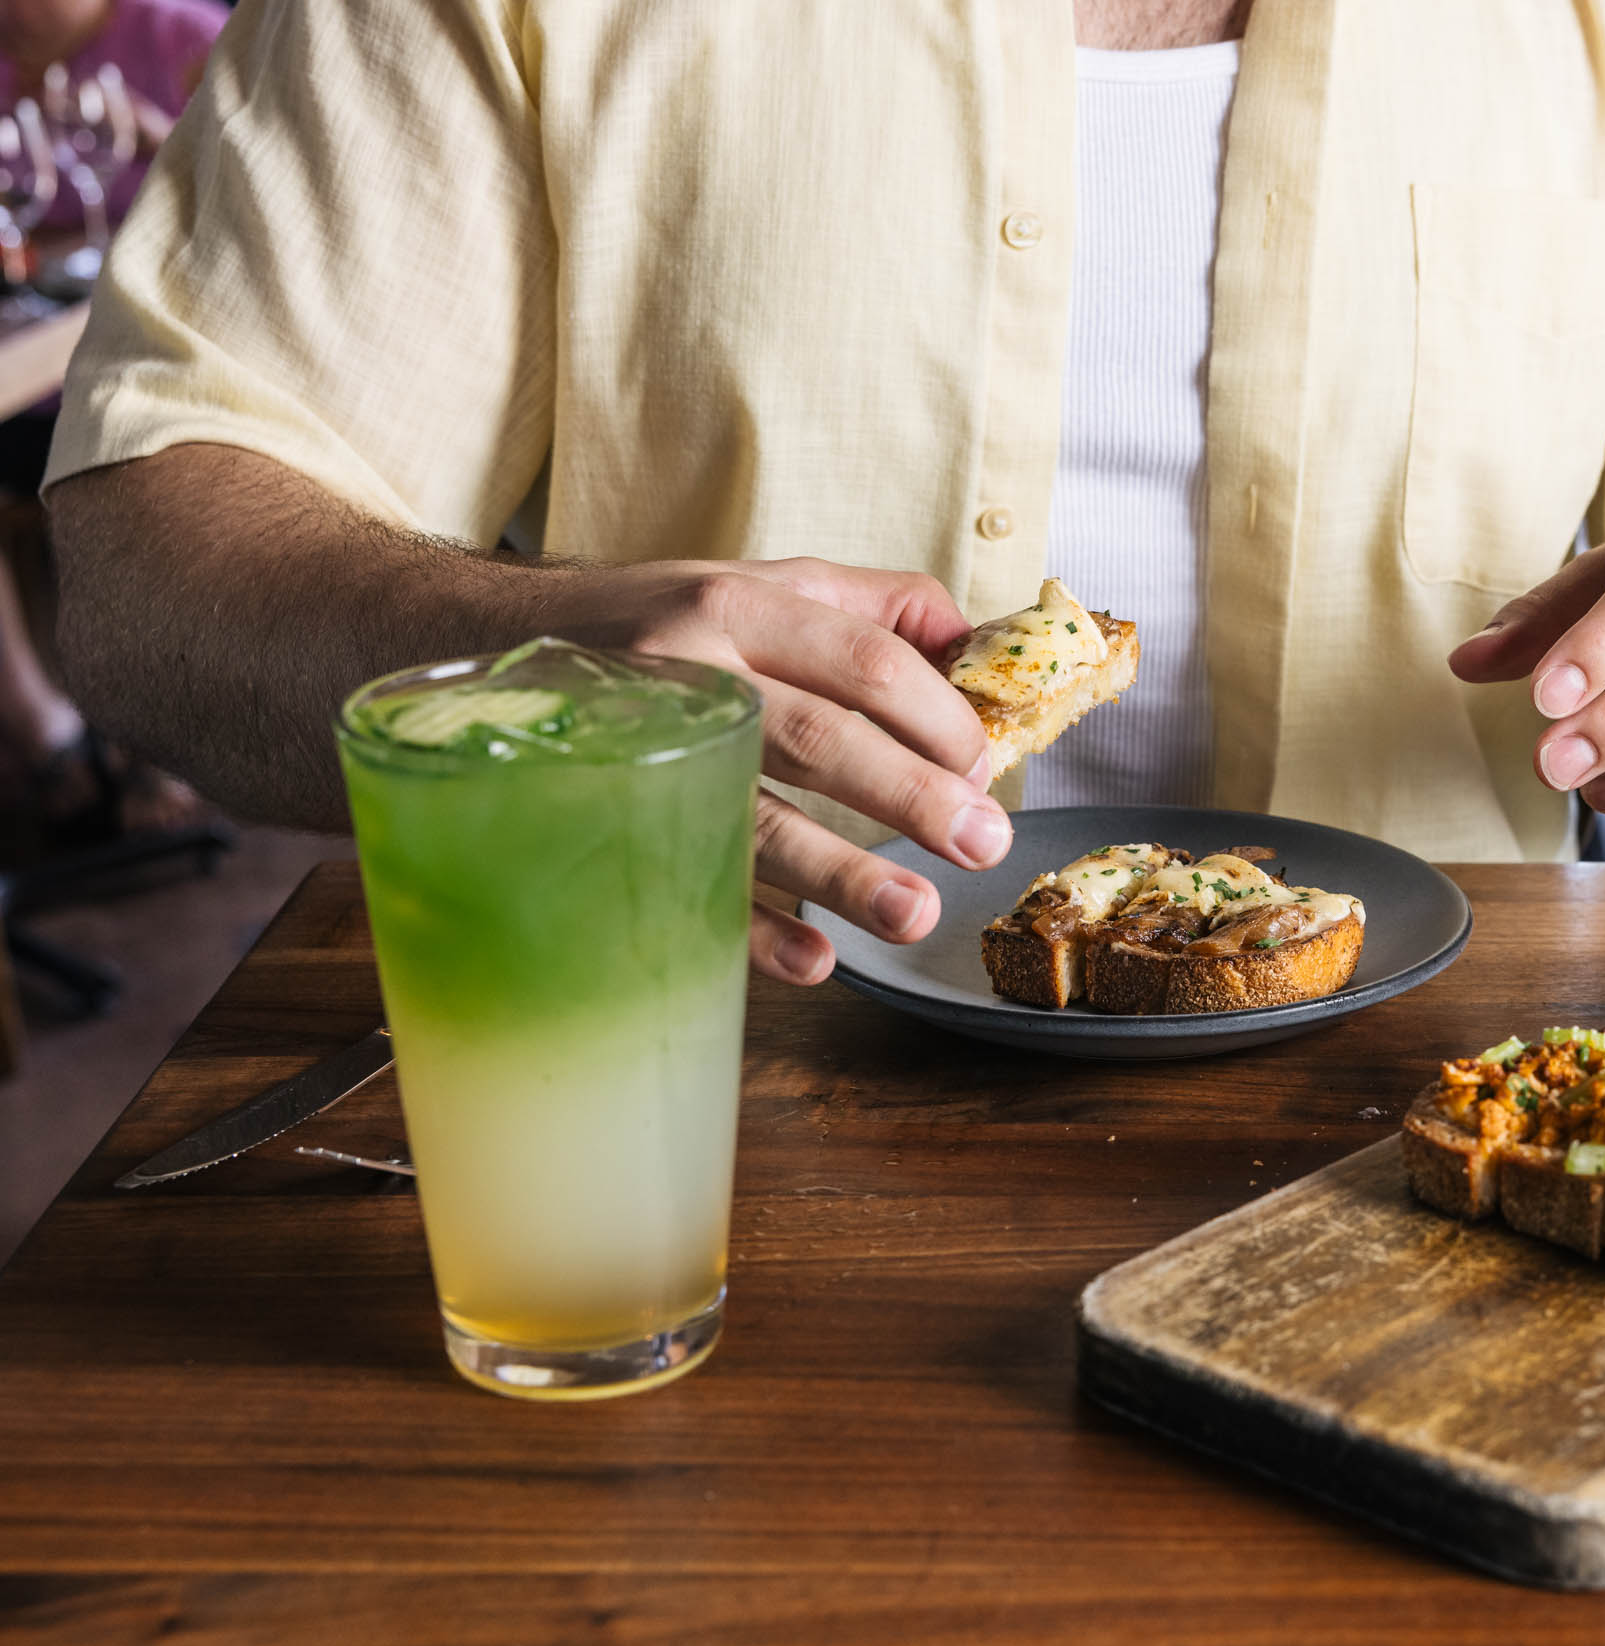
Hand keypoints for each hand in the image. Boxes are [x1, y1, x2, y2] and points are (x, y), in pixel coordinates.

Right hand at [545, 558, 1005, 985]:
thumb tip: (979, 648)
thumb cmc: (654, 621)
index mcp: (739, 605)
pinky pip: (688, 882)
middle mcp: (689, 671)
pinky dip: (753, 928)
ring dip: (842, 875)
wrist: (477, 638)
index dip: (938, 719)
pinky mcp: (607, 820)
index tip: (982, 767)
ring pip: (756, 818)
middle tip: (980, 843)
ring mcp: (645, 752)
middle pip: (820, 739)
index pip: (864, 663)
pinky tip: (813, 960)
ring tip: (914, 914)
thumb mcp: (762, 581)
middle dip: (911, 796)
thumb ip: (876, 608)